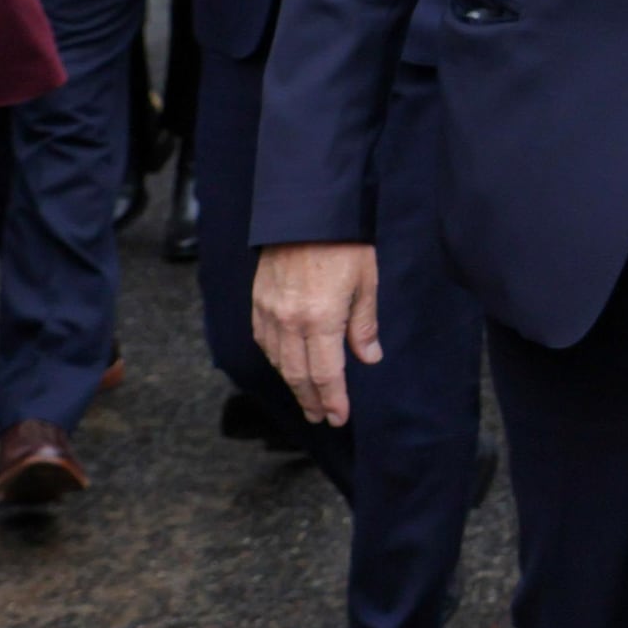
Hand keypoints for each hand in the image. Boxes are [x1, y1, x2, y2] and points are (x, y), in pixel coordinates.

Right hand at [250, 242, 380, 427]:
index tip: (339, 417)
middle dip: (311, 400)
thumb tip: (369, 357)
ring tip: (307, 399)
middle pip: (298, 374)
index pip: (326, 373)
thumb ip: (364, 323)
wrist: (305, 210)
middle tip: (322, 417)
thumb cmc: (343, 242)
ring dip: (292, 384)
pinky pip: (263, 340)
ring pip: (277, 361)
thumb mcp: (366, 281)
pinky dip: (275, 360)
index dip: (333, 400)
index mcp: (320, 319)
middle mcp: (289, 321)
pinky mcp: (257, 300)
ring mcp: (269, 311)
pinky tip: (285, 366)